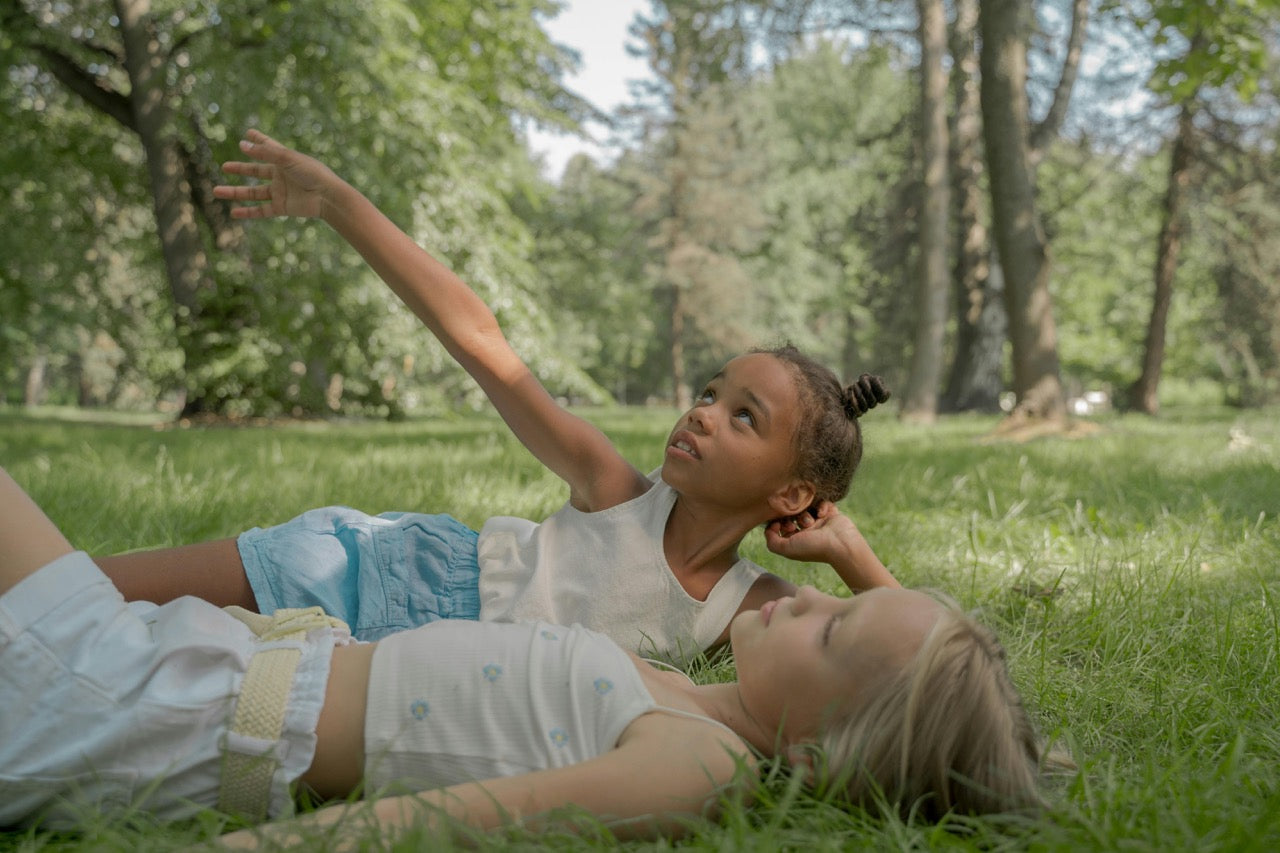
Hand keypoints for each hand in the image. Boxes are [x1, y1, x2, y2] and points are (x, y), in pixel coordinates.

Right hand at [213, 129, 338, 219]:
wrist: (327, 197)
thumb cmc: (312, 173)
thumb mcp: (287, 158)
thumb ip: (265, 152)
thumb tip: (242, 144)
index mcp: (285, 160)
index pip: (268, 147)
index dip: (258, 140)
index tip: (248, 133)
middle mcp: (281, 175)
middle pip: (256, 171)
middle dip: (241, 168)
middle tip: (224, 166)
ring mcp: (280, 192)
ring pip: (252, 192)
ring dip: (235, 192)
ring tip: (216, 191)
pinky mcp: (282, 207)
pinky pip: (261, 210)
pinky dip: (247, 212)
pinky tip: (233, 212)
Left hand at [764, 500, 861, 564]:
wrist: (841, 545)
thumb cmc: (814, 547)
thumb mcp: (786, 548)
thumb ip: (772, 541)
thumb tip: (770, 528)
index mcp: (797, 540)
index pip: (782, 525)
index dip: (779, 523)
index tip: (784, 524)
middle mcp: (807, 531)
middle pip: (793, 515)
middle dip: (793, 516)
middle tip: (797, 521)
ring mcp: (820, 522)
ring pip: (807, 508)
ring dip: (806, 513)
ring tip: (812, 521)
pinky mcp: (832, 514)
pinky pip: (823, 502)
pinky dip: (821, 506)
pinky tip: (823, 515)